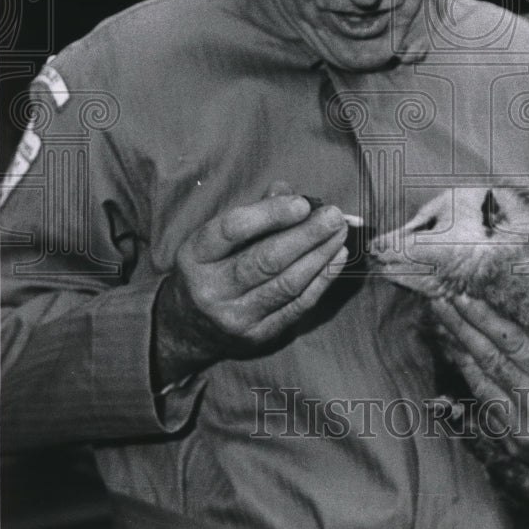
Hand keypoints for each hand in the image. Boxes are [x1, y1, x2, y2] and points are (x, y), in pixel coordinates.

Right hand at [153, 182, 347, 386]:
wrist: (189, 328)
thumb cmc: (210, 269)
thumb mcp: (215, 239)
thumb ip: (251, 213)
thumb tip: (287, 192)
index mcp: (195, 256)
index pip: (232, 230)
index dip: (270, 215)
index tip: (302, 203)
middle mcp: (211, 289)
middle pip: (264, 260)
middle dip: (305, 235)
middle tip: (333, 216)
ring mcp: (235, 317)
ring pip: (286, 284)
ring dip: (320, 255)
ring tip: (340, 233)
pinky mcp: (258, 336)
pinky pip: (297, 305)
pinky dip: (321, 280)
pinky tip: (337, 258)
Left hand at [432, 294, 528, 490]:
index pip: (513, 344)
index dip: (485, 319)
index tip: (464, 296)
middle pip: (489, 360)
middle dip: (460, 327)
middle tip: (439, 300)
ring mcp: (522, 430)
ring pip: (480, 384)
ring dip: (458, 351)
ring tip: (441, 324)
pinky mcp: (515, 445)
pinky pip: (486, 407)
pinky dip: (471, 380)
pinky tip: (460, 358)